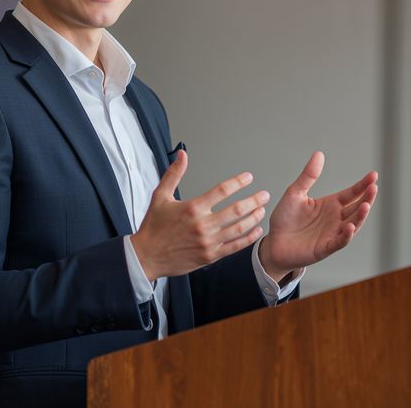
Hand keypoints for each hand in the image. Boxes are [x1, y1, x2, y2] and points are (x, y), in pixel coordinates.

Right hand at [130, 150, 268, 280]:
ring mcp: (208, 242)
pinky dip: (248, 238)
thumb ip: (174, 174)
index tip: (248, 177)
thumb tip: (182, 155)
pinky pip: (234, 246)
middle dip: (254, 200)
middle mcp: (203, 225)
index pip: (222, 190)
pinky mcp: (210, 256)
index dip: (239, 182)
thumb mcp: (160, 196)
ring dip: (254, 217)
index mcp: (193, 207)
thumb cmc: (153, 227)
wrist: (146, 256)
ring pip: (239, 228)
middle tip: (264, 194)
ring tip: (262, 209)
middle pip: (236, 209)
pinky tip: (256, 230)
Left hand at [258, 151, 376, 282]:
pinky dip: (346, 235)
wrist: (273, 242)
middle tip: (373, 187)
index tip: (373, 175)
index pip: (351, 193)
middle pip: (356, 207)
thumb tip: (319, 153)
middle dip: (366, 198)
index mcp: (331, 204)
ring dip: (360, 216)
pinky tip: (350, 226)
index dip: (362, 185)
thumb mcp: (295, 192)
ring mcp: (332, 233)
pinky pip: (339, 242)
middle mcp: (335, 219)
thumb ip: (308, 175)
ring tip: (366, 205)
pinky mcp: (325, 248)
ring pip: (353, 224)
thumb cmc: (285, 218)